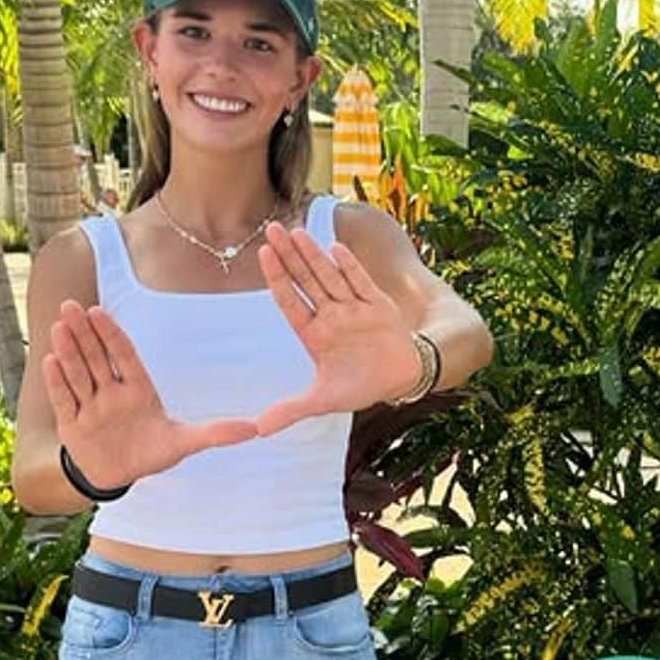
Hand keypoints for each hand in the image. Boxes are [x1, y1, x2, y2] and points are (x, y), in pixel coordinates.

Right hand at [43, 300, 256, 488]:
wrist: (119, 475)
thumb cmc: (152, 452)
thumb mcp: (184, 443)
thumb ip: (215, 433)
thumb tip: (255, 429)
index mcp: (138, 389)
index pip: (124, 356)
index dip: (111, 335)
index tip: (99, 312)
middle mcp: (111, 392)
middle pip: (97, 358)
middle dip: (84, 333)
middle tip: (71, 306)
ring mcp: (90, 406)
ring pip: (78, 373)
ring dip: (69, 350)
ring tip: (59, 325)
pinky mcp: (73, 424)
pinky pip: (64, 399)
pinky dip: (57, 382)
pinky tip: (49, 360)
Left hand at [254, 222, 422, 435]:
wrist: (401, 380)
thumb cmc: (360, 387)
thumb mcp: (322, 401)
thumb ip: (291, 411)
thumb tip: (258, 430)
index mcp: (313, 334)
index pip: (290, 301)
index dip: (278, 279)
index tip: (263, 255)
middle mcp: (330, 315)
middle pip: (306, 280)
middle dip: (289, 255)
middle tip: (271, 229)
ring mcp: (353, 307)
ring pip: (329, 276)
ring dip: (314, 255)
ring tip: (296, 231)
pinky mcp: (378, 305)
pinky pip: (361, 282)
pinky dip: (350, 267)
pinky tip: (335, 248)